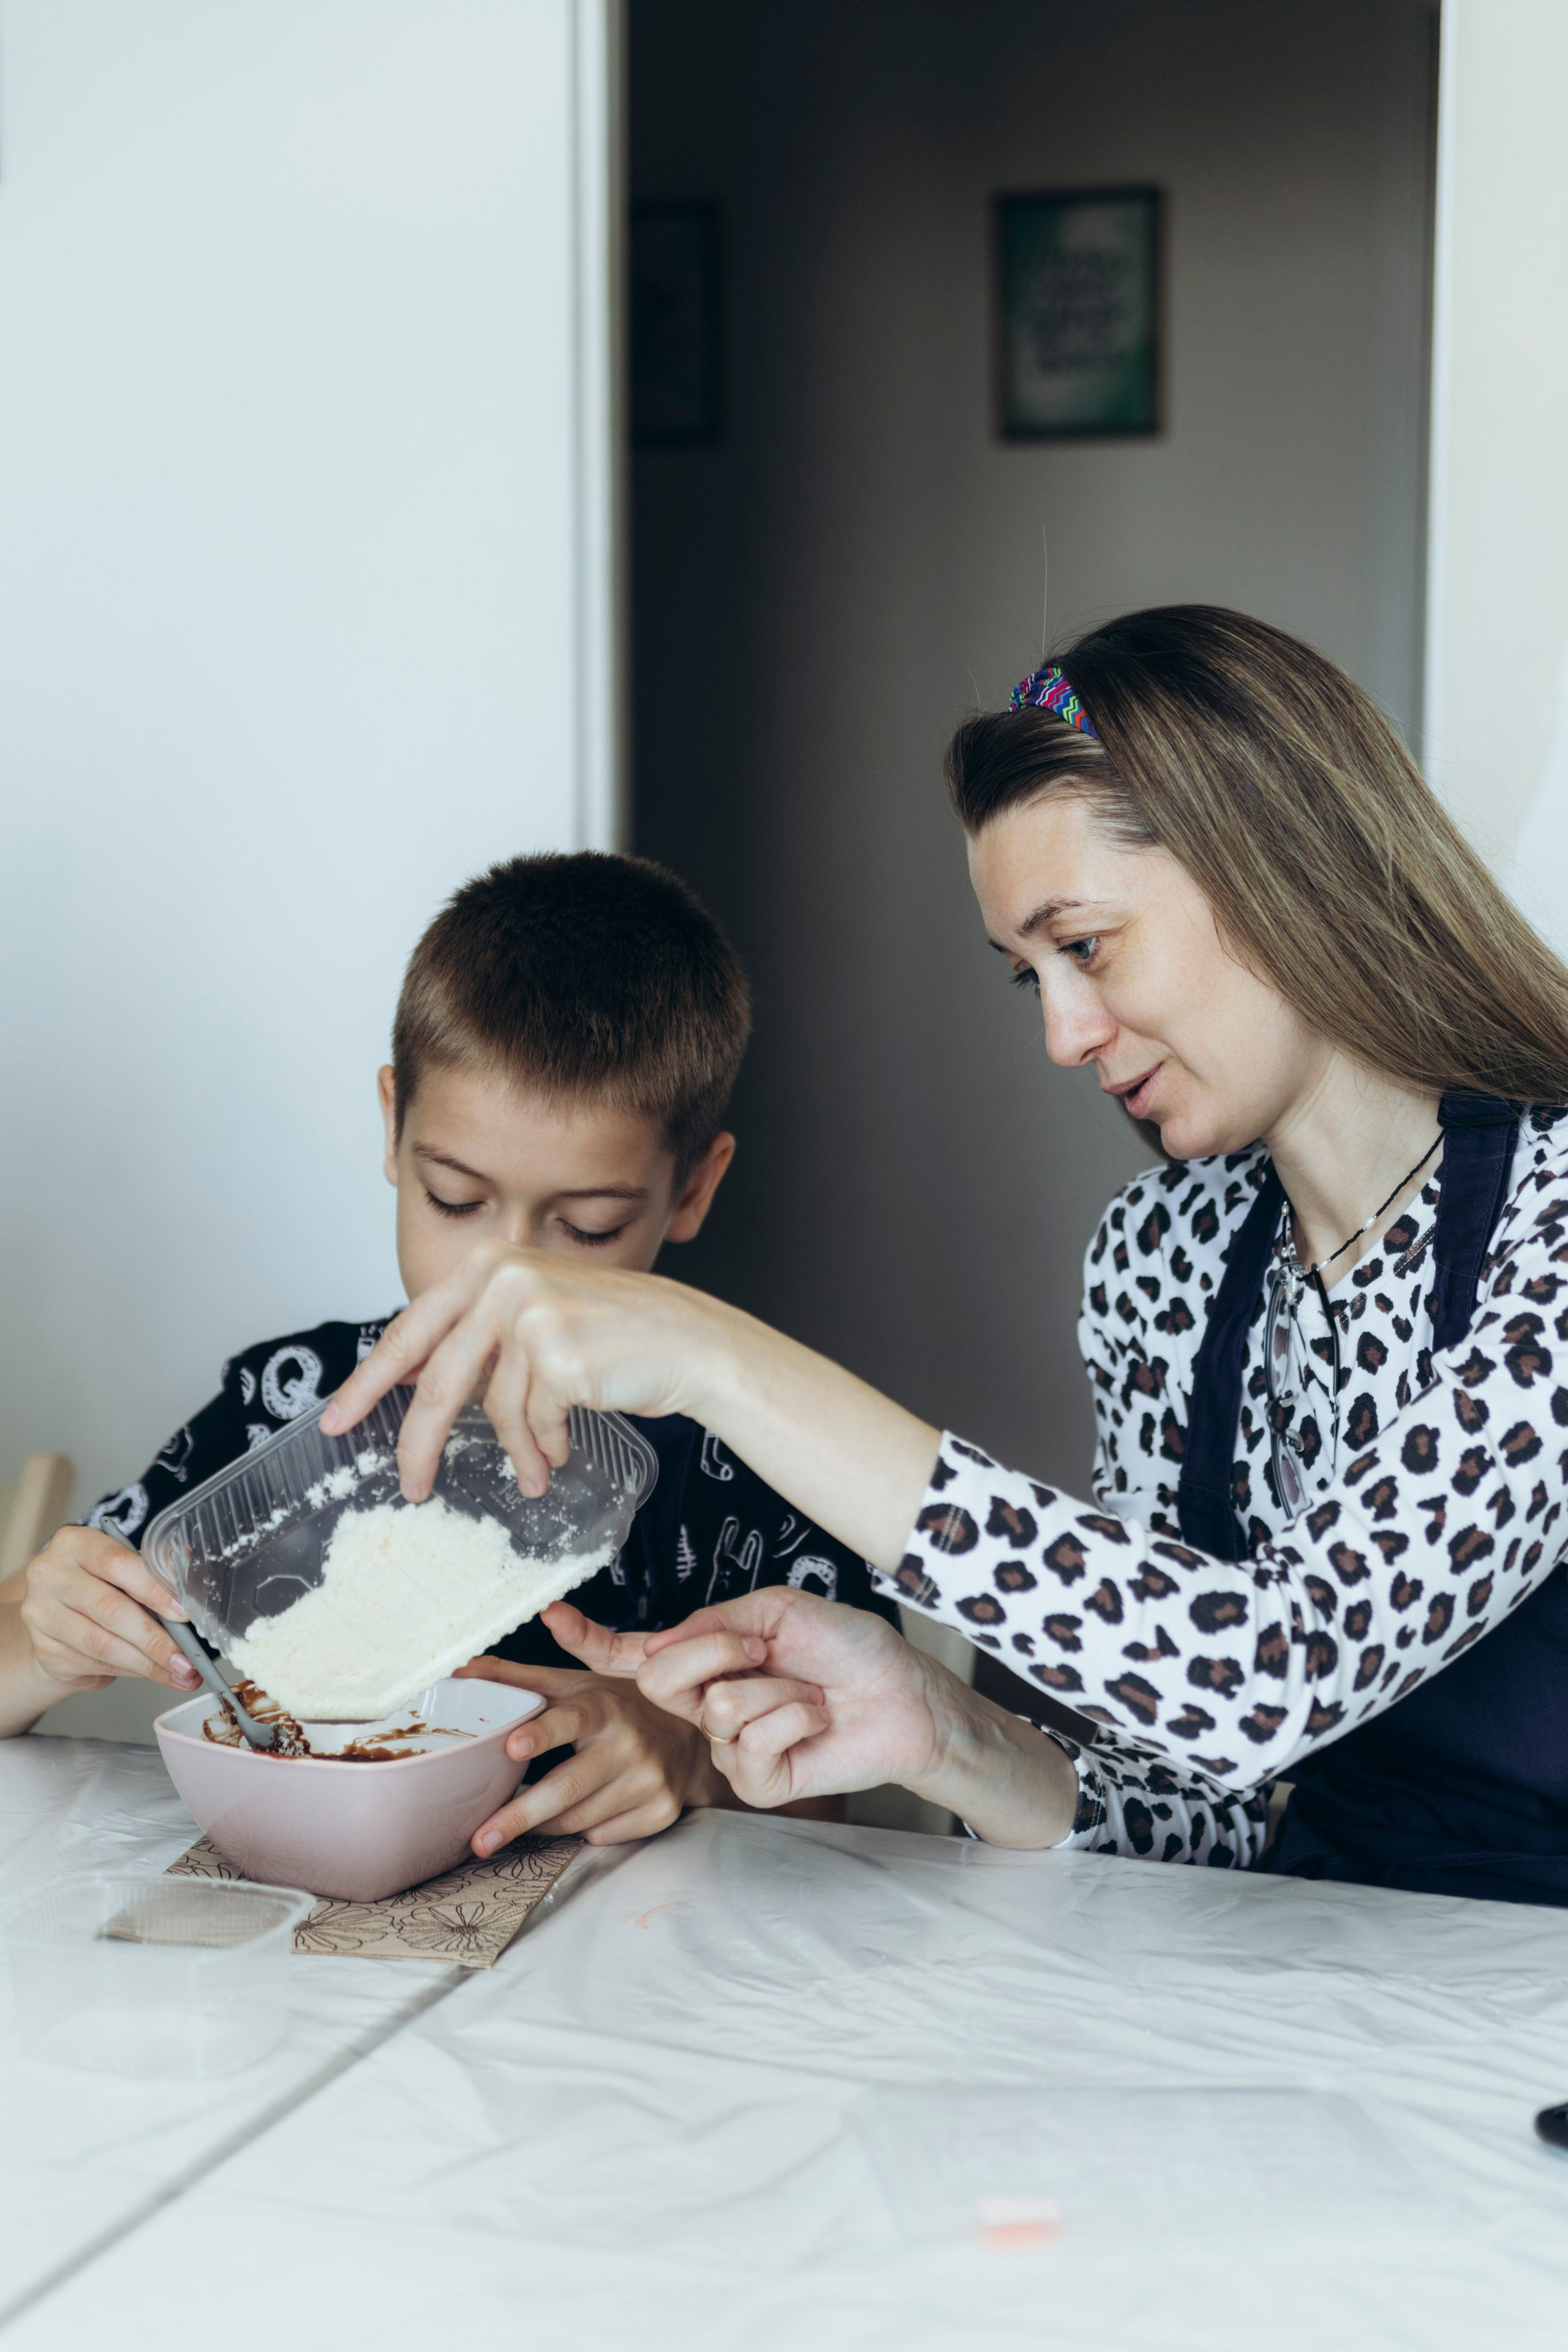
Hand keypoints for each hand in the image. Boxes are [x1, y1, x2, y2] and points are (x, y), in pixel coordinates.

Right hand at [0, 1526, 200, 1734]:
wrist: (58, 1612)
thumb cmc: (102, 1583)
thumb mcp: (126, 1566)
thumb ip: (156, 1570)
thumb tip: (194, 1587)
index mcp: (75, 1544)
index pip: (117, 1563)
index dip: (154, 1590)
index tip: (184, 1613)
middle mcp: (50, 1576)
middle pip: (110, 1610)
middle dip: (155, 1639)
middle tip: (187, 1660)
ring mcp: (42, 1616)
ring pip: (102, 1645)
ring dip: (147, 1664)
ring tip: (180, 1673)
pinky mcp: (45, 1651)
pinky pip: (95, 1665)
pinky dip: (131, 1672)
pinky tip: (153, 1673)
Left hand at [318, 1238, 941, 1574]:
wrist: (691, 1343)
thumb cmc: (616, 1337)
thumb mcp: (535, 1321)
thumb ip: (478, 1344)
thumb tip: (416, 1393)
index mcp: (488, 1263)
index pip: (410, 1330)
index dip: (369, 1382)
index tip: (337, 1421)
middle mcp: (503, 1276)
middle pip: (438, 1377)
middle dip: (420, 1440)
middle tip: (411, 1485)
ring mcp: (531, 1311)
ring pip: (494, 1408)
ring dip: (515, 1450)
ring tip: (533, 1471)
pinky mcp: (559, 1350)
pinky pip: (532, 1420)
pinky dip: (545, 1444)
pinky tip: (564, 1447)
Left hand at [453, 1655, 723, 1849]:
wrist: (689, 1734)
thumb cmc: (618, 1706)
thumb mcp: (575, 1683)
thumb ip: (519, 1677)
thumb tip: (463, 1668)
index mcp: (605, 1707)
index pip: (570, 1720)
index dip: (542, 1734)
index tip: (513, 1746)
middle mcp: (631, 1745)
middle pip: (567, 1788)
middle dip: (519, 1815)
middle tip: (481, 1838)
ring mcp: (649, 1781)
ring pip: (579, 1820)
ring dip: (544, 1824)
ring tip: (525, 1819)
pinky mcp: (661, 1812)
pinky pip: (602, 1836)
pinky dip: (582, 1831)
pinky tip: (581, 1812)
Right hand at [564, 1589, 1078, 1848]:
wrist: (904, 1695)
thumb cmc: (850, 1648)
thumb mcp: (778, 1610)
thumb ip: (713, 1622)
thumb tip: (658, 1646)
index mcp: (710, 1658)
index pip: (638, 1655)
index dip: (594, 1640)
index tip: (552, 1617)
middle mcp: (710, 1703)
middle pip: (662, 1680)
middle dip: (717, 1651)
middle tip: (764, 1650)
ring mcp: (730, 1746)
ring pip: (718, 1709)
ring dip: (778, 1688)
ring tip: (810, 1692)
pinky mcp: (756, 1782)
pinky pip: (748, 1745)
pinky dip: (793, 1718)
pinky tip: (816, 1719)